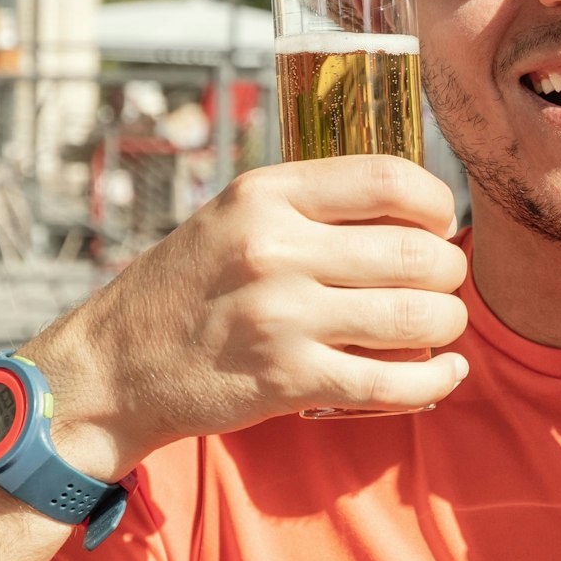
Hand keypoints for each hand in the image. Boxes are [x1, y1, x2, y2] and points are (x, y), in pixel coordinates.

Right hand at [16, 156, 469, 478]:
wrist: (112, 368)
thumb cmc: (188, 288)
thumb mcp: (235, 216)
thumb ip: (310, 206)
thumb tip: (412, 205)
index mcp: (265, 195)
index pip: (387, 178)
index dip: (435, 200)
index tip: (442, 220)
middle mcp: (275, 249)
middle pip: (414, 251)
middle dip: (449, 268)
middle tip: (444, 279)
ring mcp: (282, 317)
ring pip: (414, 316)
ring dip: (448, 321)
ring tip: (442, 322)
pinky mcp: (287, 380)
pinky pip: (390, 382)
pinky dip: (434, 379)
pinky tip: (445, 370)